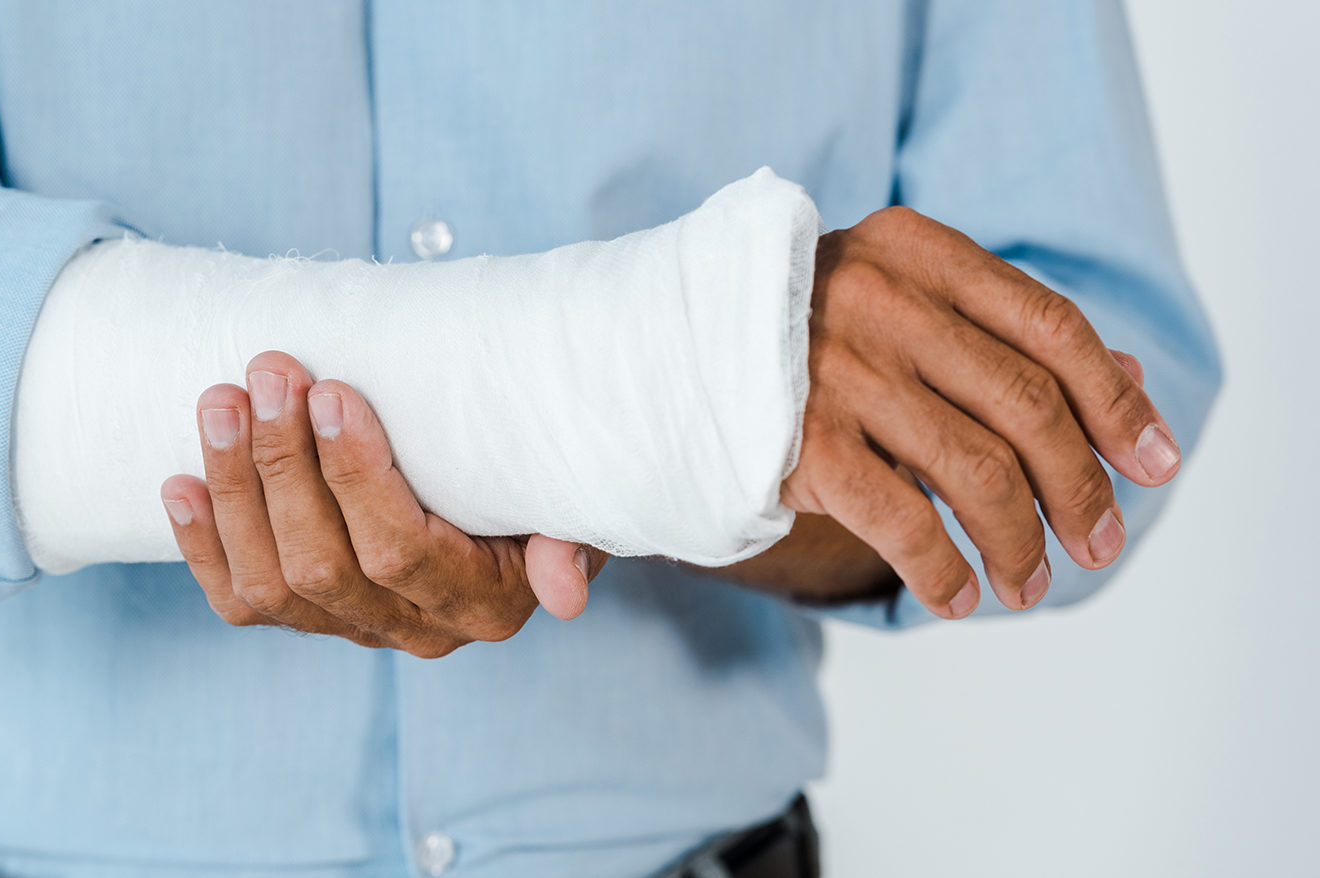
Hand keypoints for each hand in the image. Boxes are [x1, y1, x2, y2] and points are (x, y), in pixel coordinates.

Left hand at [159, 351, 607, 657]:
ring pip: (272, 584)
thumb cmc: (537, 477)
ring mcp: (354, 628)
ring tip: (220, 401)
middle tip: (267, 373)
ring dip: (237, 488)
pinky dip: (203, 544)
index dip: (356, 474)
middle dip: (283, 463)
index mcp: (484, 603)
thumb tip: (564, 591)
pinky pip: (239, 602)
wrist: (509, 499)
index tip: (330, 392)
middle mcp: (416, 630)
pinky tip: (180, 483)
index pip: (401, 549)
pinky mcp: (305, 619)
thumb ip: (569, 537)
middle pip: (324, 564)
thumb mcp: (571, 495)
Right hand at [782, 206, 1176, 618]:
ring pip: (976, 470)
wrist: (650, 349)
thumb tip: (1128, 384)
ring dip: (1020, 542)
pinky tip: (956, 597)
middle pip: (1026, 404)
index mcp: (914, 250)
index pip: (1051, 324)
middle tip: (1098, 543)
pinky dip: (942, 571)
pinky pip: (901, 521)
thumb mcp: (899, 301)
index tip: (1155, 464)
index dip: (1115, 402)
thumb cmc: (794, 330)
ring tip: (1028, 584)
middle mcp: (879, 297)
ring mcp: (834, 369)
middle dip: (1079, 487)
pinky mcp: (796, 442)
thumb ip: (1003, 332)